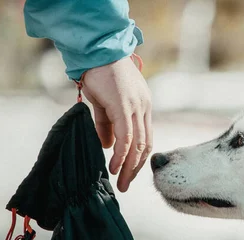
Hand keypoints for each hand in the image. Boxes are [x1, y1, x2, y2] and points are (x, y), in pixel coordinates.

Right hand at [82, 56, 152, 191]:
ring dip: (129, 166)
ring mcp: (137, 108)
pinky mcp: (125, 107)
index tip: (129, 172)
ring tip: (121, 182)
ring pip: (138, 145)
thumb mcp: (104, 103)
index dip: (138, 158)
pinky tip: (114, 166)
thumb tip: (107, 146)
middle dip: (136, 168)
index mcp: (143, 107)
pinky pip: (126, 137)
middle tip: (125, 185)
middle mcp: (144, 109)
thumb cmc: (99, 73)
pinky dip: (121, 154)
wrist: (96, 51)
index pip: (146, 139)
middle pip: (146, 146)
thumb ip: (107, 125)